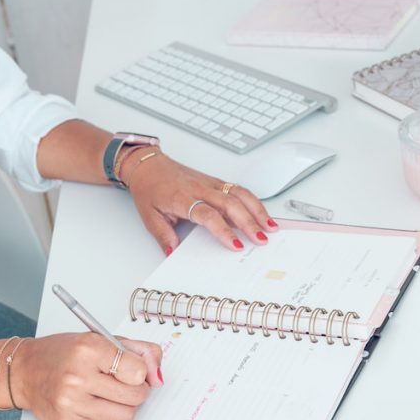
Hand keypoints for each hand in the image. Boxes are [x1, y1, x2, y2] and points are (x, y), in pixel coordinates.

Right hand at [11, 332, 162, 419]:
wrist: (25, 371)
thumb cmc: (63, 353)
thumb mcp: (100, 338)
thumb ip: (137, 350)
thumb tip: (157, 374)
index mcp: (88, 349)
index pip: (136, 371)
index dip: (140, 372)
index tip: (132, 370)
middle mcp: (78, 376)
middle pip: (135, 396)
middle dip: (136, 391)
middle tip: (124, 382)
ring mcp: (72, 403)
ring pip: (124, 416)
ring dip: (123, 406)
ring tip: (109, 394)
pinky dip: (102, 414)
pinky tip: (88, 401)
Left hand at [121, 151, 277, 252]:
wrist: (149, 166)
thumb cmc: (150, 189)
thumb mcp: (149, 216)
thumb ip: (163, 235)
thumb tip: (173, 253)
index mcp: (183, 198)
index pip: (208, 215)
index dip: (223, 230)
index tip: (236, 245)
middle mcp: (200, 189)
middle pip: (230, 204)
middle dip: (249, 222)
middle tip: (261, 239)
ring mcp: (210, 183)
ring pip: (239, 194)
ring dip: (257, 210)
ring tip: (270, 227)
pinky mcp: (216, 181)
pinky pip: (238, 189)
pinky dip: (253, 201)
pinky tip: (262, 213)